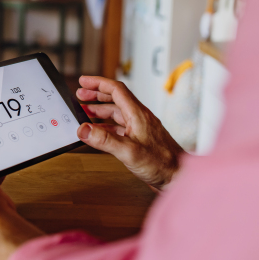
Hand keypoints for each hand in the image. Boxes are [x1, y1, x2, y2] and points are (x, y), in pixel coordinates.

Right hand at [76, 76, 184, 190]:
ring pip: (116, 112)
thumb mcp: (129, 152)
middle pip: (115, 98)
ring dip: (99, 110)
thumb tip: (83, 129)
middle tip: (80, 95)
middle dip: (96, 94)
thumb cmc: (162, 164)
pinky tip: (98, 131)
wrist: (179, 177)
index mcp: (137, 114)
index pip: (116, 90)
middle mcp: (139, 118)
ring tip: (85, 110)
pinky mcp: (139, 140)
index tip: (83, 81)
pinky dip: (105, 125)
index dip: (98, 83)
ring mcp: (140, 128)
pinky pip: (119, 126)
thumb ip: (104, 140)